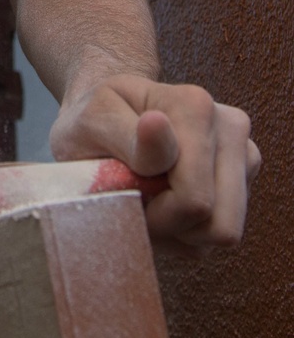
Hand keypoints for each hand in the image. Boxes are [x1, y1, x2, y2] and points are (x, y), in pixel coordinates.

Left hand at [50, 74, 260, 250]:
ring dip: (180, 229)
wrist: (110, 112)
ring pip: (223, 232)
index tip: (123, 191)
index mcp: (194, 105)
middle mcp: (230, 126)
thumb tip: (157, 124)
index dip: (153, 213)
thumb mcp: (92, 123)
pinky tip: (163, 198)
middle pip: (218, 225)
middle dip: (170, 225)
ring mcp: (244, 153)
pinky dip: (188, 228)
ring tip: (147, 197)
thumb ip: (124, 134)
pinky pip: (219, 231)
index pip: (193, 200)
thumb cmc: (95, 120)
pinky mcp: (244, 179)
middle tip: (134, 199)